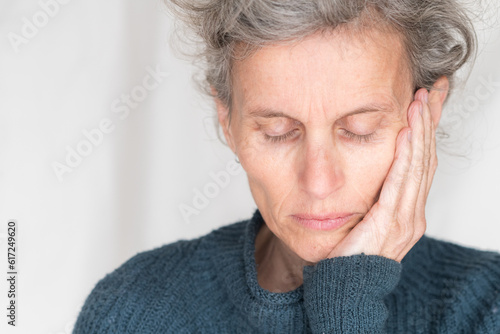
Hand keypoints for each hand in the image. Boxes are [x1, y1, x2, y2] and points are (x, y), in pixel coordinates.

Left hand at [327, 88, 435, 262]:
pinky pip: (400, 183)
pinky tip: (407, 134)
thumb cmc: (349, 252)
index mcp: (408, 210)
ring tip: (418, 102)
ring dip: (419, 131)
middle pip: (425, 159)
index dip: (426, 131)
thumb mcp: (365, 217)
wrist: (344, 286)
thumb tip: (368, 168)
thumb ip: (373, 195)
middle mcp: (413, 213)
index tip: (427, 102)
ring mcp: (406, 219)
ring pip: (417, 166)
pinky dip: (405, 156)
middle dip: (428, 122)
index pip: (422, 162)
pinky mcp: (391, 223)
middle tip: (431, 90)